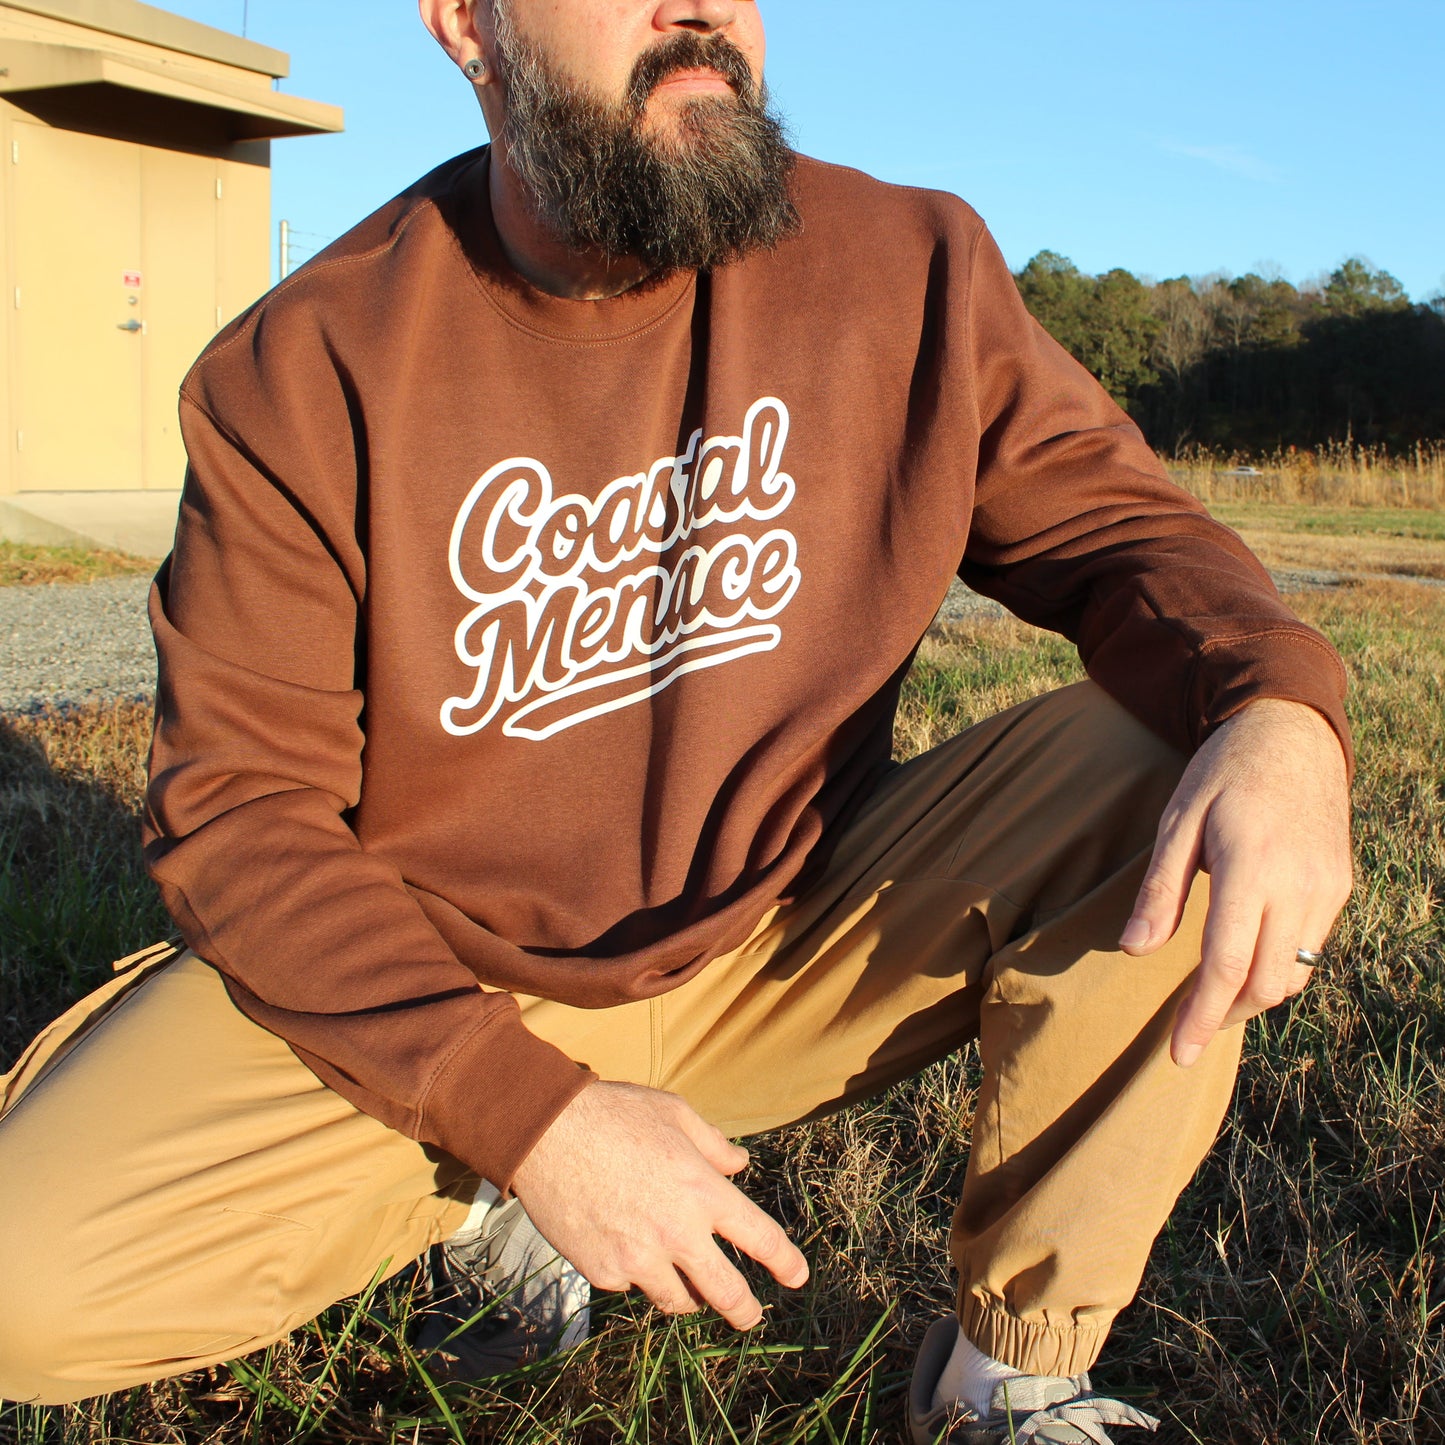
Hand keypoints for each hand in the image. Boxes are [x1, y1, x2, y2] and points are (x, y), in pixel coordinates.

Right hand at [510, 1080, 808, 1327]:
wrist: (544, 1133)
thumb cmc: (613, 1114)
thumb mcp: (674, 1114)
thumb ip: (713, 1145)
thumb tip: (738, 1165)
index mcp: (702, 1192)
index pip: (761, 1239)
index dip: (785, 1262)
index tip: (797, 1276)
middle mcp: (677, 1233)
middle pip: (727, 1294)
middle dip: (745, 1310)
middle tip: (750, 1315)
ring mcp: (638, 1259)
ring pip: (677, 1300)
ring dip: (687, 1294)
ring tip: (686, 1284)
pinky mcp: (604, 1272)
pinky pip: (631, 1284)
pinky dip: (636, 1273)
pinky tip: (625, 1245)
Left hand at [1120, 698, 1351, 1066]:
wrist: (1292, 733)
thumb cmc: (1222, 774)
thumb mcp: (1177, 821)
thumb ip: (1160, 890)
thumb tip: (1133, 951)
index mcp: (1250, 867)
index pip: (1226, 965)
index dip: (1201, 1017)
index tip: (1178, 1053)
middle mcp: (1299, 885)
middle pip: (1265, 983)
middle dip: (1226, 1015)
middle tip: (1188, 1028)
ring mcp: (1328, 888)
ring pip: (1295, 973)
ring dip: (1253, 994)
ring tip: (1213, 997)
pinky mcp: (1341, 886)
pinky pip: (1311, 946)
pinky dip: (1278, 964)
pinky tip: (1246, 957)